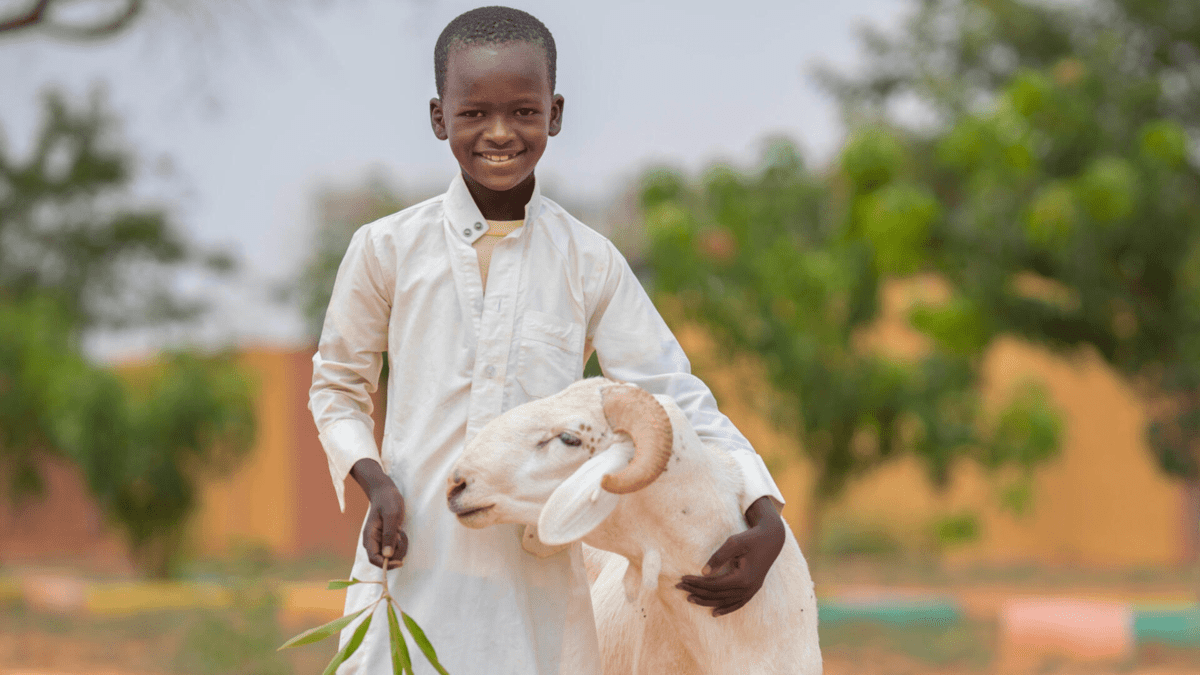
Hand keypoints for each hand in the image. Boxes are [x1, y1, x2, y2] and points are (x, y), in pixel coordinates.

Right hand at [350, 458, 407, 569]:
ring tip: (401, 531)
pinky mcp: (388, 539)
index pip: (374, 559)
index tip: (400, 562)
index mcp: (369, 537)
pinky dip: (401, 543)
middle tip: (401, 536)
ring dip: (400, 547)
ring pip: (392, 555)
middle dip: (396, 552)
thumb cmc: (388, 501)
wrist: (386, 491)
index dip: (386, 564)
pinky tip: (400, 531)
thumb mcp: (391, 515)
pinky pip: (395, 548)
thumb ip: (389, 535)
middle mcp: (373, 541)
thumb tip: (388, 555)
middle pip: (384, 559)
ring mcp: (380, 541)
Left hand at [675, 496, 783, 616]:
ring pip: (725, 602)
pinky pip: (738, 604)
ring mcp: (751, 591)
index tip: (682, 578)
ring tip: (690, 599)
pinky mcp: (753, 590)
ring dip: (706, 602)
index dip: (696, 583)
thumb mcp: (734, 543)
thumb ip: (718, 557)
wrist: (772, 539)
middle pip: (717, 595)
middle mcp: (748, 588)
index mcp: (743, 577)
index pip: (713, 585)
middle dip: (696, 591)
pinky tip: (714, 613)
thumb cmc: (751, 538)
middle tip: (679, 587)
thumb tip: (703, 572)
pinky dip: (726, 609)